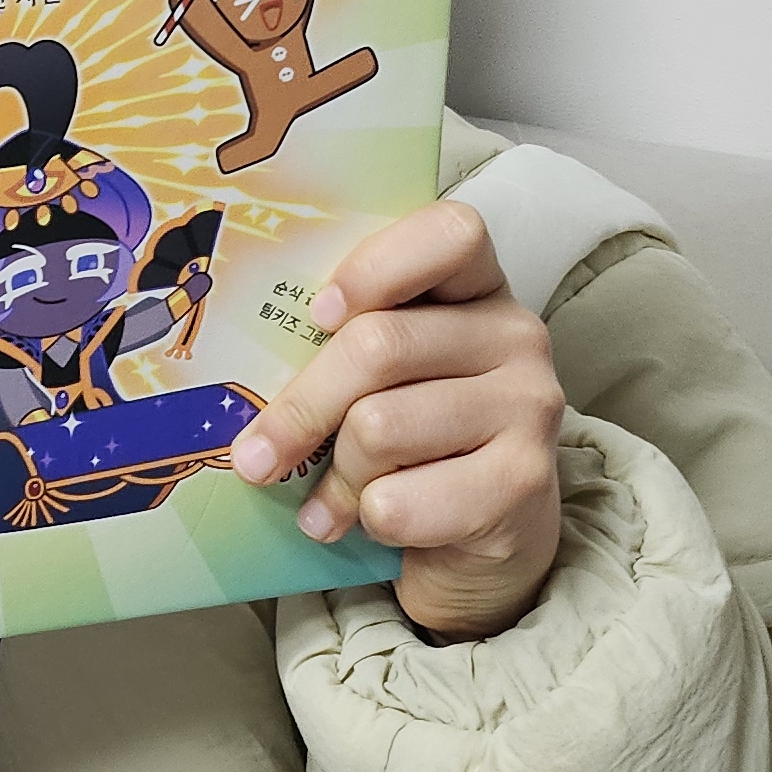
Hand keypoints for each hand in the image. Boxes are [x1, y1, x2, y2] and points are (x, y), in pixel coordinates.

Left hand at [226, 201, 564, 641]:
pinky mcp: (523, 481)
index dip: (376, 266)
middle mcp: (516, 335)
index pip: (449, 233)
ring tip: (328, 503)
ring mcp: (529, 405)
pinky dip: (368, 520)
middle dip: (300, 410)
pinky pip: (401, 500)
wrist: (489, 537)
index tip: (319, 314)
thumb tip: (243, 377)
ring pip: (380, 427)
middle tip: (254, 458)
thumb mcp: (385, 381)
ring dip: (337, 477)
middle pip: (378, 345)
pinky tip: (369, 525)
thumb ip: (342, 350)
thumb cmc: (417, 443)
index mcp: (478, 289)